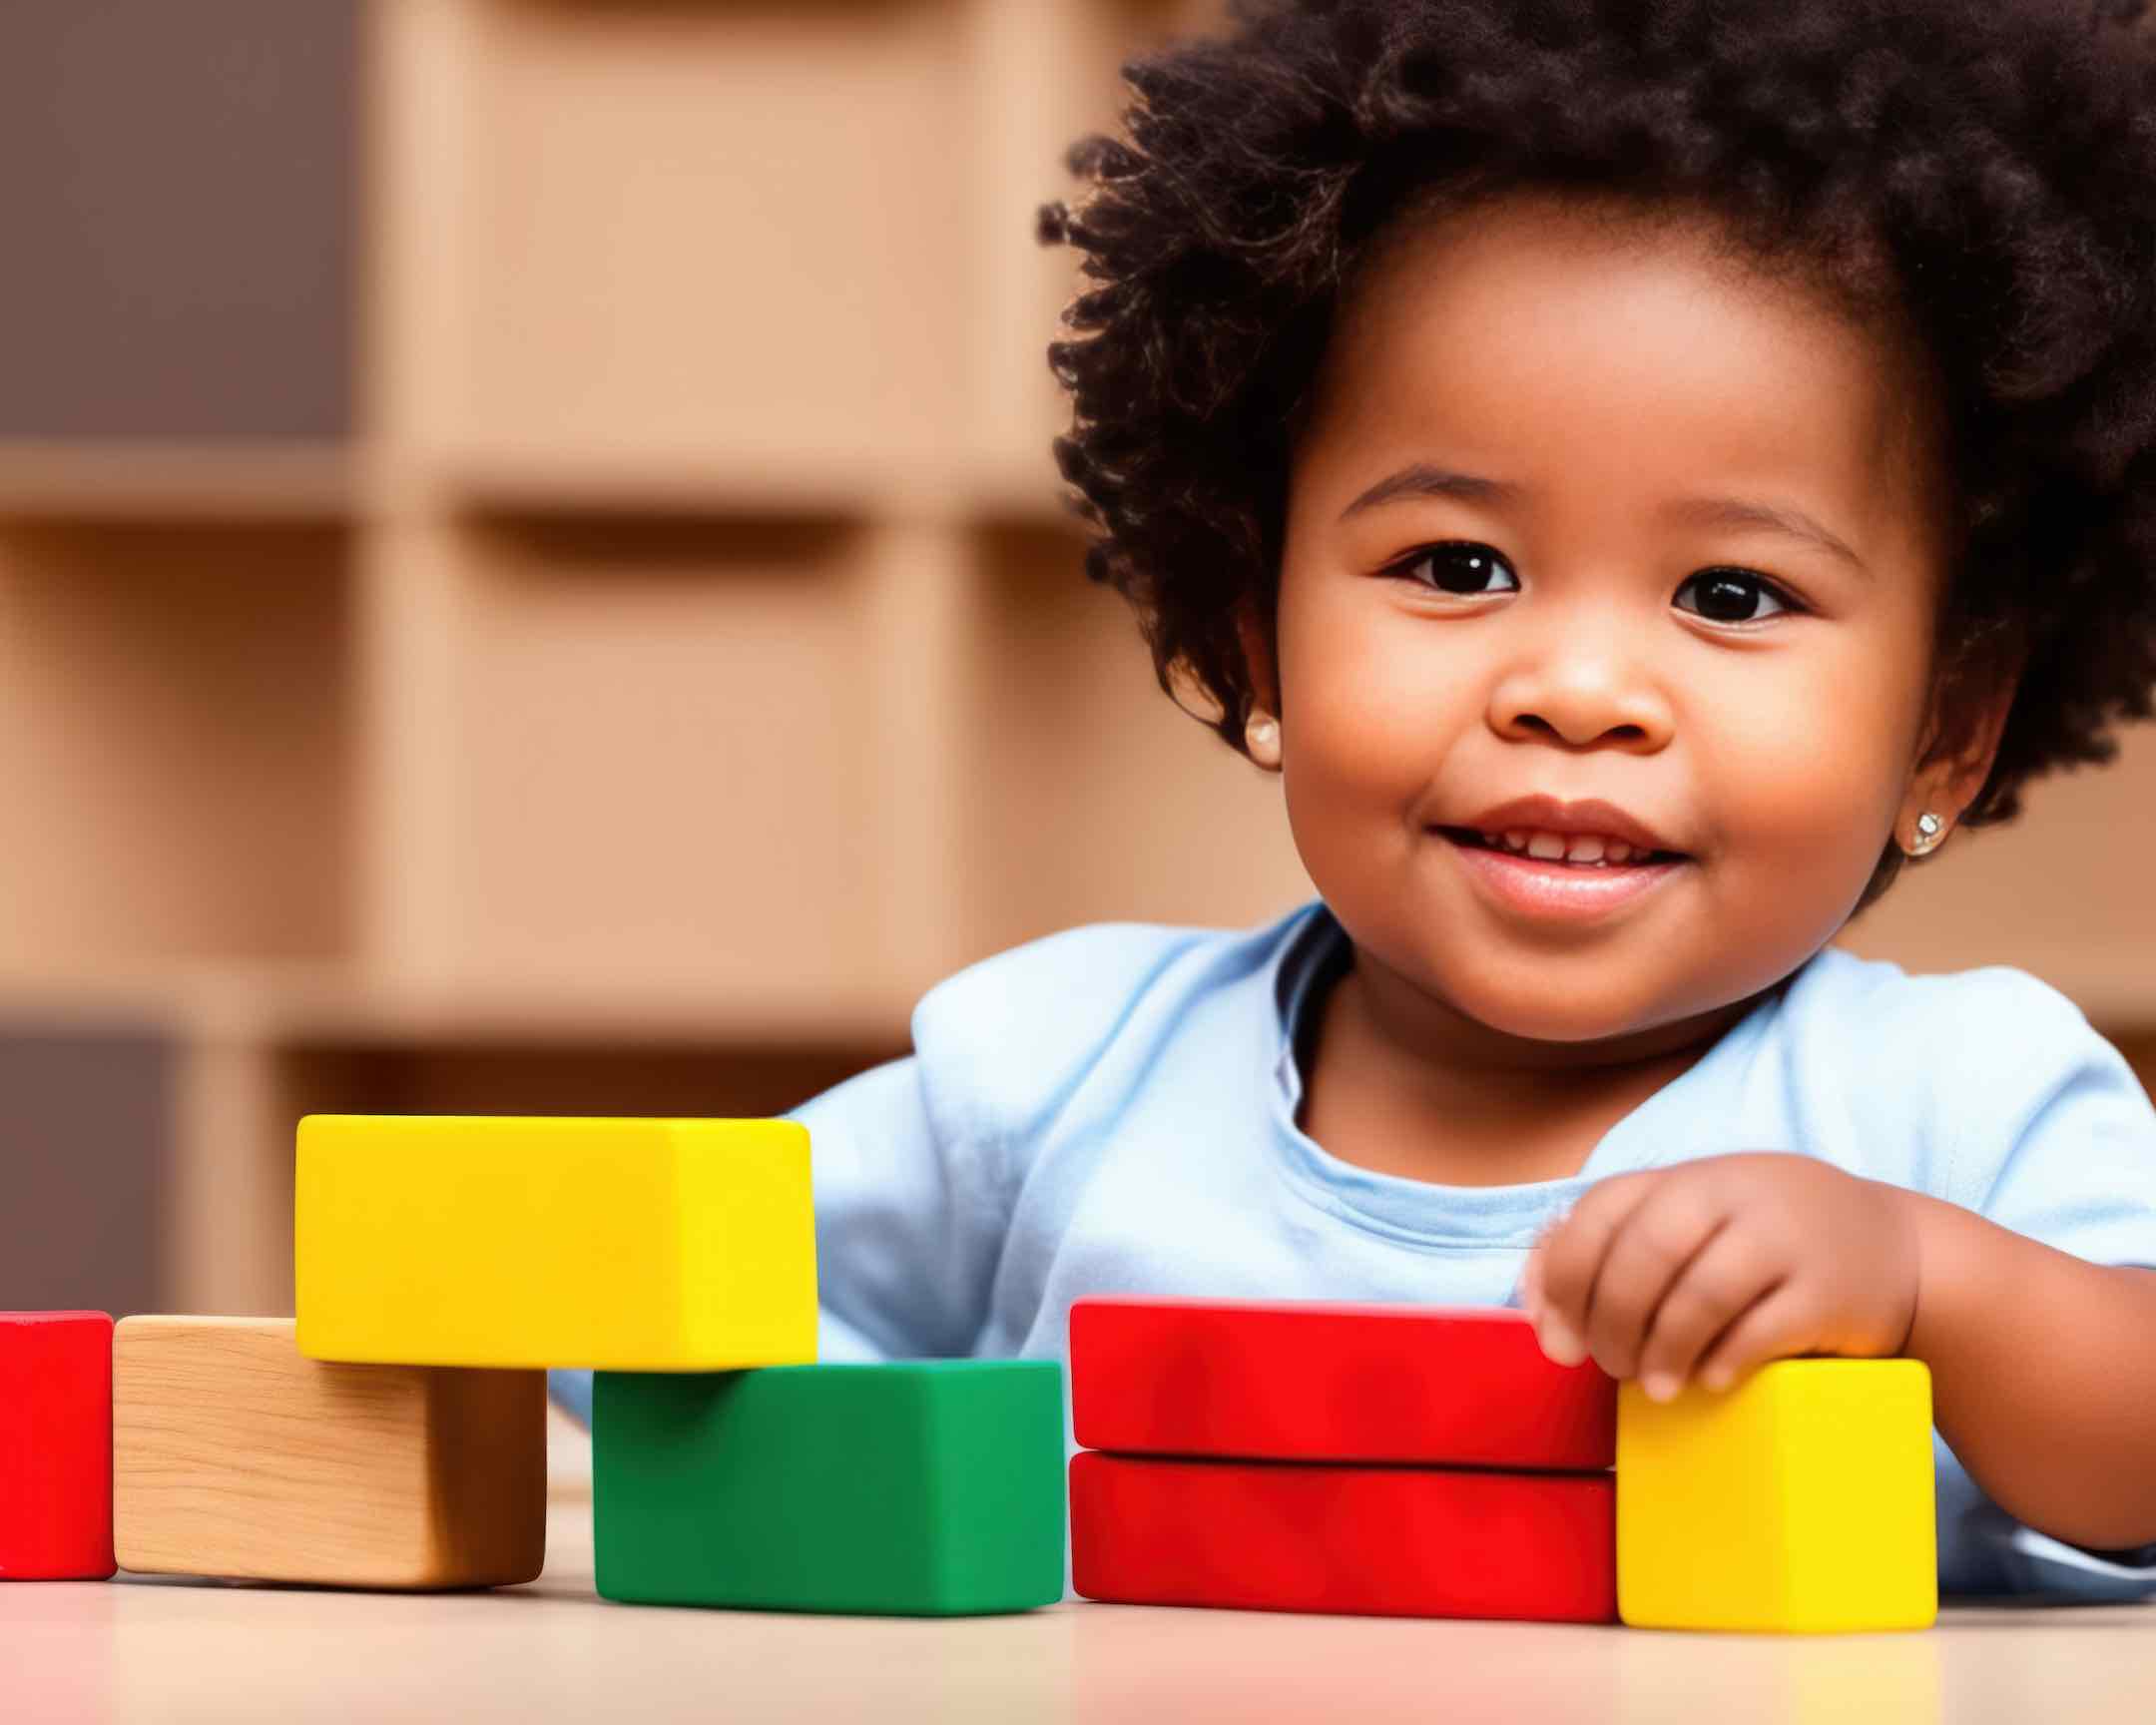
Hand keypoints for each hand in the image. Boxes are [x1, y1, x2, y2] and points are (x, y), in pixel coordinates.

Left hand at [1517, 1152, 1920, 1400]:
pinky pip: (1762, 1329)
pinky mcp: (1830, 1291)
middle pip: (1643, 1253)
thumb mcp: (1698, 1221)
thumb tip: (1539, 1311)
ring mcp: (1786, 1239)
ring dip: (1662, 1350)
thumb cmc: (1768, 1244)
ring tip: (1653, 1386)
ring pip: (1699, 1293)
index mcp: (1688, 1178)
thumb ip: (1617, 1245)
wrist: (1902, 1253)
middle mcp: (1733, 1194)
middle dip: (1611, 1320)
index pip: (1601, 1211)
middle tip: (1610, 1366)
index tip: (1557, 1337)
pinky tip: (1710, 1380)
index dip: (1562, 1276)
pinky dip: (1723, 1361)